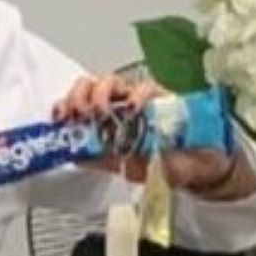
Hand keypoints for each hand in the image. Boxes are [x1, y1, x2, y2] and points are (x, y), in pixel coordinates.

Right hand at [52, 75, 240, 193]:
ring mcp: (113, 118)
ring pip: (88, 94)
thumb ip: (179, 161)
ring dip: (77, 100)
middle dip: (98, 93)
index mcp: (158, 103)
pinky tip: (60, 125)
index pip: (143, 88)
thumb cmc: (195, 157)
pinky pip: (77, 122)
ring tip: (73, 116)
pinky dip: (65, 120)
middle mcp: (132, 104)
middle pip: (109, 84)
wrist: (190, 171)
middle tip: (94, 111)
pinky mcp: (99, 138)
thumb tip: (162, 161)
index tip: (135, 109)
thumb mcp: (194, 160)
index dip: (137, 95)